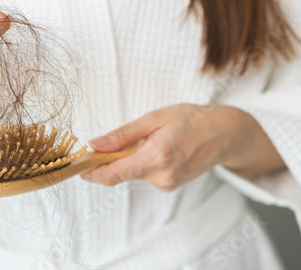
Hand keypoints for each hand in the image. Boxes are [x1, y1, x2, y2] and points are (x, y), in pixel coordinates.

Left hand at [80, 103, 285, 190]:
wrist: (225, 134)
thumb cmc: (192, 120)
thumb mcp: (154, 118)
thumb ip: (122, 135)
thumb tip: (95, 145)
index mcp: (157, 157)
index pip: (114, 175)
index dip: (91, 173)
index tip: (78, 166)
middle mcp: (162, 176)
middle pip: (121, 174)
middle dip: (109, 160)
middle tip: (107, 143)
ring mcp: (168, 183)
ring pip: (133, 173)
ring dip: (129, 160)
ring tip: (148, 140)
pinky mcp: (170, 185)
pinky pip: (145, 174)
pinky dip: (142, 162)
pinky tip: (157, 148)